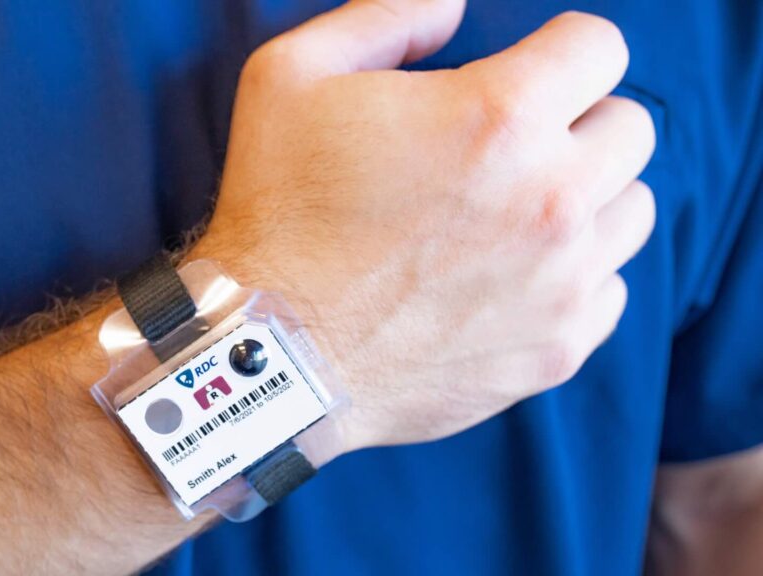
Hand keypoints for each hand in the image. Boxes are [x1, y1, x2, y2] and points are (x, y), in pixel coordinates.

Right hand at [193, 0, 655, 451]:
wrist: (270, 353)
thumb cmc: (277, 213)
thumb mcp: (291, 76)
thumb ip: (386, 15)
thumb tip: (452, 4)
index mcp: (498, 118)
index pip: (600, 47)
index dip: (561, 51)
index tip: (530, 74)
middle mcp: (551, 199)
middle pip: (631, 128)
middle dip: (580, 123)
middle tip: (516, 149)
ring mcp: (562, 281)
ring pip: (632, 210)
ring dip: (589, 200)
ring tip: (520, 214)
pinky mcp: (558, 348)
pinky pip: (612, 290)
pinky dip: (576, 276)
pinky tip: (513, 277)